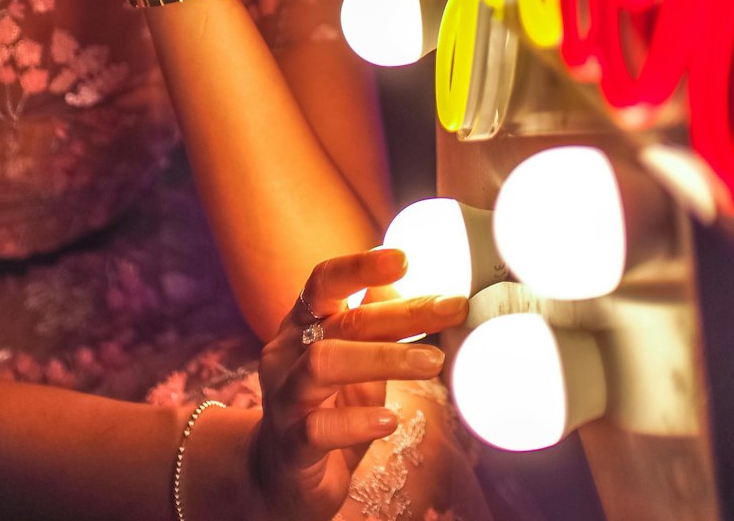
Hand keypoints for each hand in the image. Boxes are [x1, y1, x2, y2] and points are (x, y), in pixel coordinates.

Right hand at [251, 248, 468, 520]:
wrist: (281, 475)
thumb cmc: (326, 408)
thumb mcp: (352, 361)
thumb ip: (373, 325)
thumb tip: (404, 284)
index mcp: (302, 325)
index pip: (324, 281)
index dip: (361, 266)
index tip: (404, 258)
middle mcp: (287, 354)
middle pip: (343, 321)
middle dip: (402, 312)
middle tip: (453, 307)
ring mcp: (285, 399)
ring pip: (324, 364)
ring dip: (384, 358)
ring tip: (432, 361)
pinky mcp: (291, 445)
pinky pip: (318, 428)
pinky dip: (356, 422)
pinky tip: (388, 420)